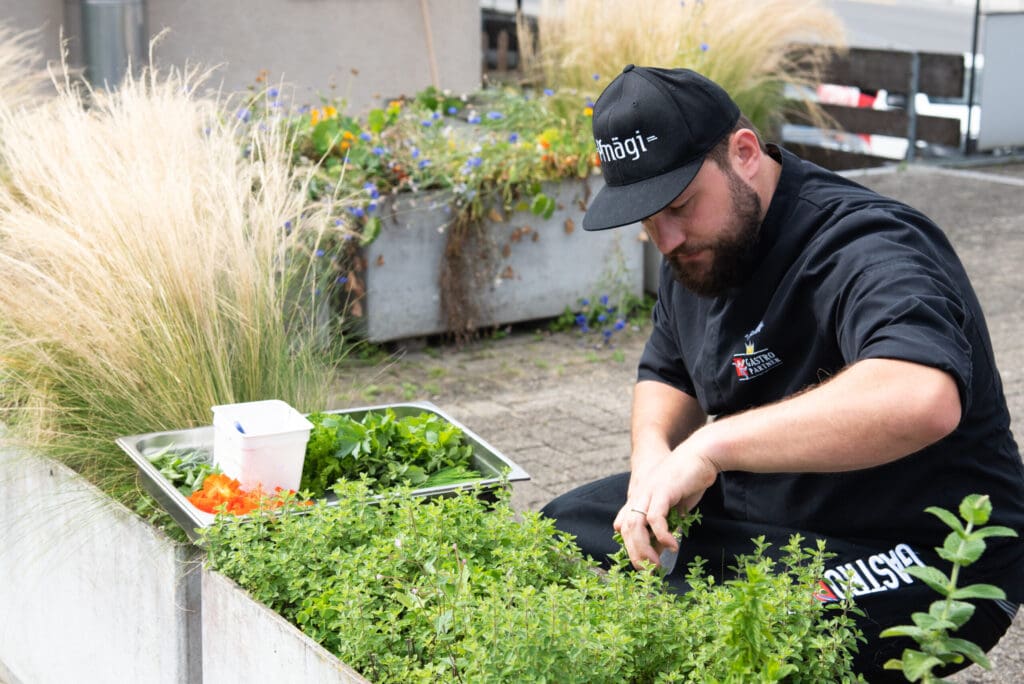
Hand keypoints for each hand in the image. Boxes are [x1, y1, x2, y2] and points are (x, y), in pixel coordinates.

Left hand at [616, 437, 719, 569]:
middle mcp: (639, 495)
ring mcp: (649, 492)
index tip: (643, 565)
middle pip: (627, 529)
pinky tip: (672, 546)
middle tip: (647, 572)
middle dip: (635, 554)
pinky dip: (662, 535)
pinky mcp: (662, 491)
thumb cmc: (690, 480)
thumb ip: (666, 524)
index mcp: (640, 498)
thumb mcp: (675, 506)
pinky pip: (655, 518)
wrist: (702, 454)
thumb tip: (661, 548)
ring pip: (635, 526)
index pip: (625, 526)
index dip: (630, 547)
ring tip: (656, 564)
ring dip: (644, 549)